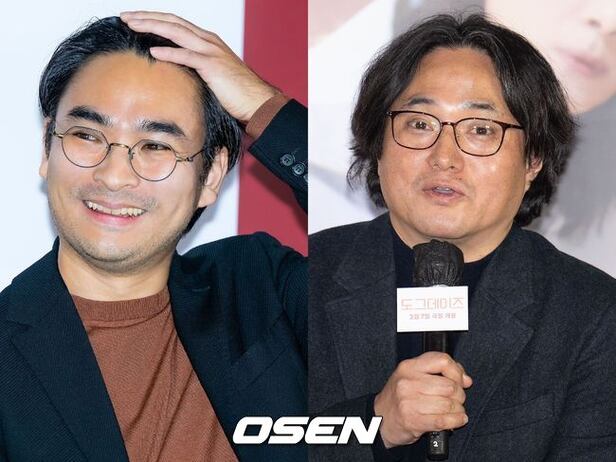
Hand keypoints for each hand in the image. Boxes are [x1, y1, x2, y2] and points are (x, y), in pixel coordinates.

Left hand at [120, 11, 278, 123]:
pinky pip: (187, 56)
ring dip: (152, 26)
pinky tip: (153, 51)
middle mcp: (208, 41)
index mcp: (208, 42)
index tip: (135, 20)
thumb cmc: (237, 93)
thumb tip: (176, 74)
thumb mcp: (213, 76)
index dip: (155, 19)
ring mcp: (211, 51)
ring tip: (132, 25)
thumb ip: (195, 69)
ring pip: (176, 32)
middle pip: (172, 22)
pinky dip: (169, 52)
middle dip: (147, 17)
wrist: (257, 102)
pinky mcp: (212, 66)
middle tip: (125, 16)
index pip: (176, 24)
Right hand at [374, 352, 472, 447]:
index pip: (442, 360)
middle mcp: (408, 382)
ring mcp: (409, 401)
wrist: (379, 418)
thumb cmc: (398, 397)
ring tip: (455, 411)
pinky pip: (444, 420)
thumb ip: (438, 372)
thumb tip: (465, 379)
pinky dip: (456, 421)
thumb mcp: (412, 376)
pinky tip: (457, 420)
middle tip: (457, 399)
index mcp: (409, 367)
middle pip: (449, 385)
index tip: (461, 380)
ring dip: (458, 410)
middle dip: (459, 395)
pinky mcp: (413, 420)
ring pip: (449, 404)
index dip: (457, 371)